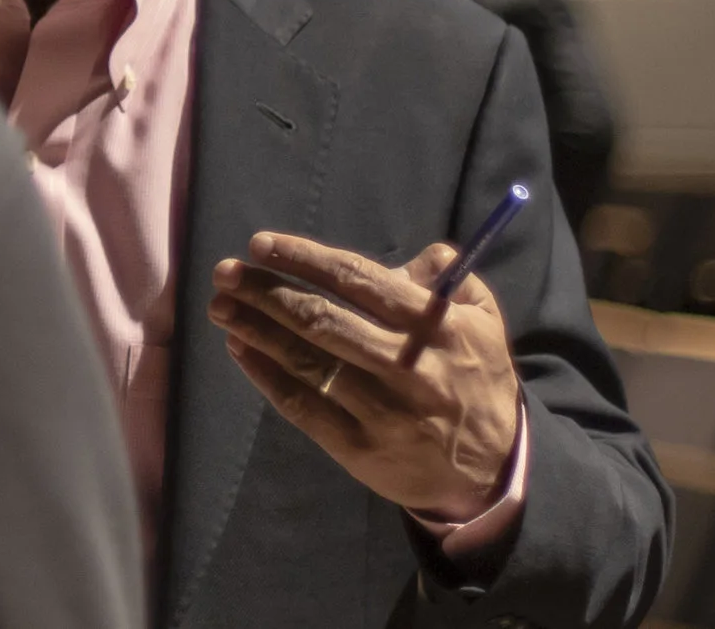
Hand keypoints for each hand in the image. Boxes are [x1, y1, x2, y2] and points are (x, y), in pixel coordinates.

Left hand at [208, 234, 520, 521]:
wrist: (493, 470)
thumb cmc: (474, 380)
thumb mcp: (483, 322)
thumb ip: (448, 280)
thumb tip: (413, 257)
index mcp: (436, 327)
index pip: (358, 280)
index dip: (305, 259)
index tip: (260, 244)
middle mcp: (408, 366)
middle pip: (323, 319)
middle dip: (266, 292)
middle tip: (224, 273)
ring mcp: (382, 411)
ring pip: (307, 362)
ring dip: (256, 330)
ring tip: (221, 306)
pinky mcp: (361, 449)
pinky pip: (303, 405)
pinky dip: (266, 375)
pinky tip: (240, 350)